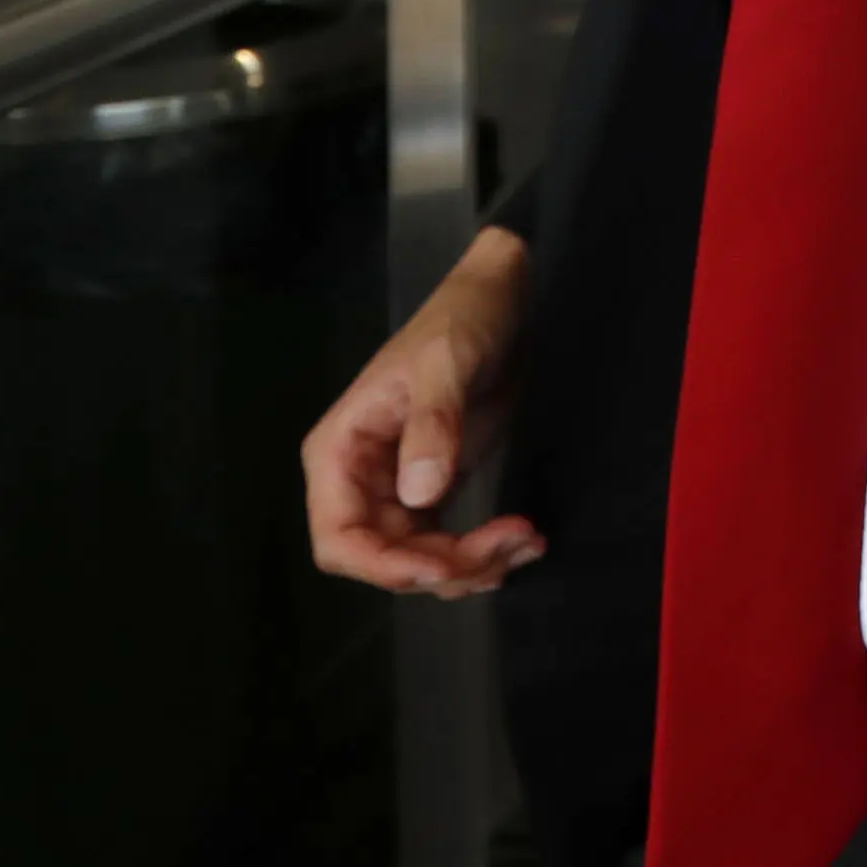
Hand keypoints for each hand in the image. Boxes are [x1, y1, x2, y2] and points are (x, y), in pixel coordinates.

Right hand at [304, 224, 542, 596]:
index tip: (443, 567)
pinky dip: (482, 551)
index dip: (384, 567)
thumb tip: (419, 495)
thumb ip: (433, 425)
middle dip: (444, 567)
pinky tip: (523, 542)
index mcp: (340, 453)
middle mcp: (359, 480)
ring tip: (527, 541)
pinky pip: (446, 541)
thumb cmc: (459, 320)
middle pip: (385, 559)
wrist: (499, 298)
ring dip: (472, 565)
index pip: (339, 539)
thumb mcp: (445, 363)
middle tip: (507, 547)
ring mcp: (396, 488)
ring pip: (421, 558)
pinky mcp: (435, 487)